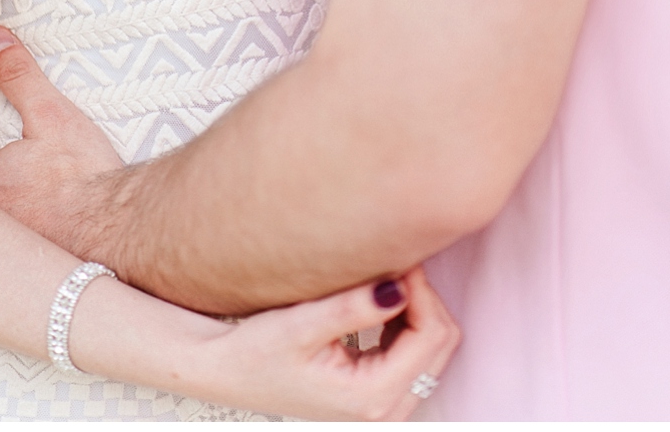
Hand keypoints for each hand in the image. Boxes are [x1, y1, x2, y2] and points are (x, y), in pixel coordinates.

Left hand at [0, 28, 122, 253]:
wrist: (118, 229)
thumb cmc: (82, 173)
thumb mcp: (50, 112)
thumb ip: (17, 76)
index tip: (17, 155)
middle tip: (32, 182)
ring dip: (12, 216)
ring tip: (46, 207)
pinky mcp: (23, 265)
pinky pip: (12, 249)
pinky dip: (27, 242)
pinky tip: (54, 234)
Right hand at [194, 265, 459, 420]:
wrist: (227, 371)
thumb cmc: (256, 351)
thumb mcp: (301, 324)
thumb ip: (353, 307)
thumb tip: (400, 288)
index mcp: (371, 397)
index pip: (430, 336)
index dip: (422, 290)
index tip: (398, 260)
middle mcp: (386, 411)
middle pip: (441, 344)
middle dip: (424, 299)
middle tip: (391, 266)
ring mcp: (384, 407)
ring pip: (433, 349)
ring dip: (416, 310)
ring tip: (380, 283)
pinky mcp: (378, 396)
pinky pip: (416, 355)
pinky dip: (406, 324)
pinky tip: (376, 306)